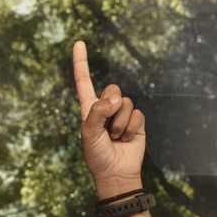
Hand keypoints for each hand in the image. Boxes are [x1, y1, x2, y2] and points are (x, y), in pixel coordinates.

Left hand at [72, 41, 145, 197]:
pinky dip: (131, 128)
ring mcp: (122, 115)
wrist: (116, 174)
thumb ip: (98, 112)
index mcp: (89, 109)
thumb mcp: (89, 134)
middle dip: (111, 107)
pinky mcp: (136, 122)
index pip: (84, 81)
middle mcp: (105, 108)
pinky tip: (126, 140)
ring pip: (126, 102)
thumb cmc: (97, 156)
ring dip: (120, 123)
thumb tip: (116, 98)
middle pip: (112, 88)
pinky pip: (137, 114)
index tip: (79, 42)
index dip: (81, 62)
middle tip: (107, 128)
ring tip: (116, 138)